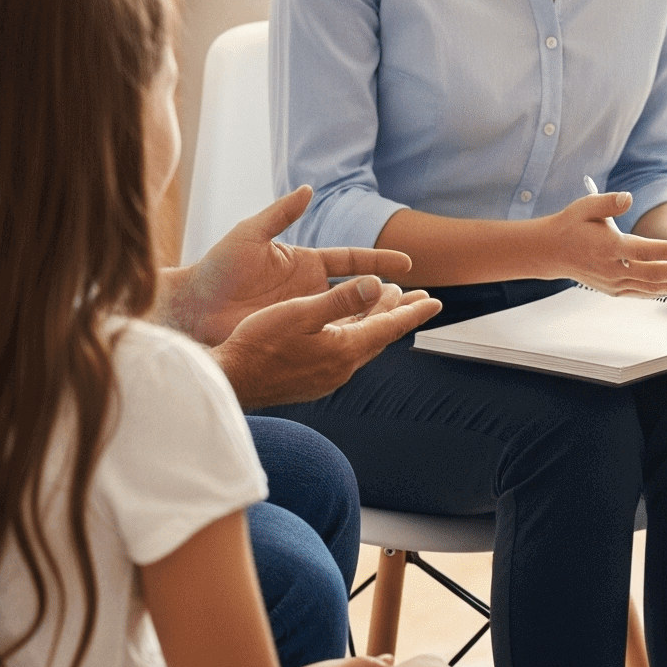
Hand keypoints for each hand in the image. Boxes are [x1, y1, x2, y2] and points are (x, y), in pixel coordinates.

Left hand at [164, 184, 416, 348]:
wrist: (192, 309)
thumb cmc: (216, 269)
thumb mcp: (250, 235)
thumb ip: (281, 213)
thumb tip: (308, 189)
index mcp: (305, 262)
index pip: (352, 260)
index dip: (379, 262)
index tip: (407, 265)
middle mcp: (308, 288)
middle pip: (359, 290)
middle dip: (390, 295)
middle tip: (423, 298)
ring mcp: (302, 313)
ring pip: (349, 317)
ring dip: (376, 320)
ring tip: (406, 322)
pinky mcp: (292, 336)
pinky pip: (329, 339)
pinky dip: (352, 341)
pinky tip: (371, 346)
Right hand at [211, 275, 441, 409]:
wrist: (229, 382)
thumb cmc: (258, 344)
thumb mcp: (300, 313)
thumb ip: (341, 300)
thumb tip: (378, 284)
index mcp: (344, 350)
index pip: (389, 327)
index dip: (413, 312)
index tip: (437, 302)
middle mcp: (341, 367)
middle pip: (379, 335)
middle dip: (399, 313)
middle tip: (421, 297)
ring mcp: (327, 377)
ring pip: (363, 344)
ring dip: (376, 321)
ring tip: (388, 303)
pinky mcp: (313, 380)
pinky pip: (346, 352)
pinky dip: (357, 333)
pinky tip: (351, 327)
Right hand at [548, 190, 666, 295]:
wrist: (552, 251)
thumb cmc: (571, 226)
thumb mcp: (586, 206)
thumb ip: (609, 202)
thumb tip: (629, 197)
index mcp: (608, 247)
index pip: (644, 251)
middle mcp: (612, 269)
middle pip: (654, 274)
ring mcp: (613, 283)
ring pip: (651, 287)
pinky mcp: (614, 290)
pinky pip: (643, 292)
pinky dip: (662, 290)